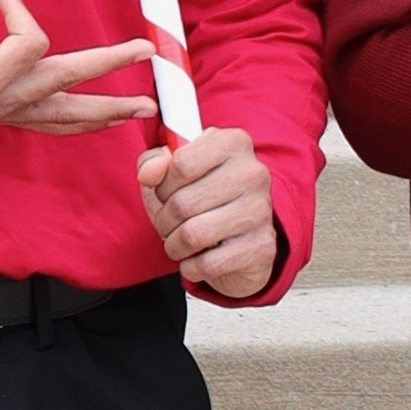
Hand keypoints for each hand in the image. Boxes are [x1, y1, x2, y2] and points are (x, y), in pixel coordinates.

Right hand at [0, 0, 151, 142]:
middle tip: (146, 50)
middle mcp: (1, 103)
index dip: (17, 7)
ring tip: (145, 109)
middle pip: (67, 82)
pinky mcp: (4, 117)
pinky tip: (104, 123)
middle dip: (110, 66)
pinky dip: (82, 125)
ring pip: (67, 116)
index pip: (28, 39)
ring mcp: (5, 115)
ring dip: (108, 110)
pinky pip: (53, 126)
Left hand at [143, 128, 282, 306]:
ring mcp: (261, 211)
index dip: (162, 185)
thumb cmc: (202, 200)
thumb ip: (154, 163)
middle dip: (164, 220)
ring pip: (193, 235)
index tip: (166, 193)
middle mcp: (253, 173)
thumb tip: (148, 173)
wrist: (240, 241)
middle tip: (169, 223)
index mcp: (234, 143)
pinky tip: (197, 259)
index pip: (181, 163)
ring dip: (174, 245)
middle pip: (182, 203)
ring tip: (179, 242)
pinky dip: (191, 266)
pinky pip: (208, 263)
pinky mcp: (262, 247)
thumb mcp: (173, 173)